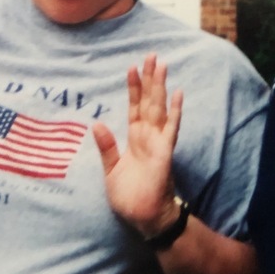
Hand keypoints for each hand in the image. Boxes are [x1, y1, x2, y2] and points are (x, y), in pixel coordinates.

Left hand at [92, 54, 183, 237]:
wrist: (144, 218)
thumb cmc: (130, 197)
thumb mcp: (111, 170)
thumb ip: (107, 147)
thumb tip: (96, 124)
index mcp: (135, 139)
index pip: (134, 107)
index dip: (133, 87)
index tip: (132, 67)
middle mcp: (148, 136)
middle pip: (149, 101)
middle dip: (150, 79)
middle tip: (152, 55)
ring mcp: (158, 142)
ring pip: (159, 108)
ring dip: (160, 87)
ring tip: (162, 65)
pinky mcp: (164, 153)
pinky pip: (171, 128)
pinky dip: (175, 111)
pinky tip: (178, 94)